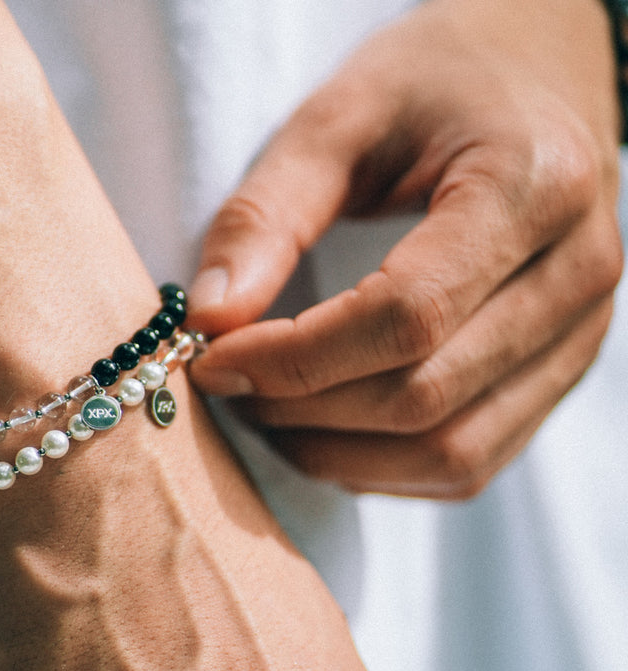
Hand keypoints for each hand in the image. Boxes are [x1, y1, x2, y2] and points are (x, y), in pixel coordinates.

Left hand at [188, 0, 622, 498]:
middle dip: (304, 410)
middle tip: (231, 386)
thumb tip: (210, 319)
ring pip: (451, 453)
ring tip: (269, 412)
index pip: (404, 317)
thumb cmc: (434, 86)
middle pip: (423, 398)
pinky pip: (470, 464)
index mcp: (531, 186)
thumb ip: (267, 214)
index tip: (213, 359)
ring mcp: (581, 337)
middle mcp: (578, 273)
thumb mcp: (338, 118)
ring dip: (339, 454)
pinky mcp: (559, 376)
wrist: (533, 81)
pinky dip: (382, 467)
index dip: (295, 358)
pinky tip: (325, 431)